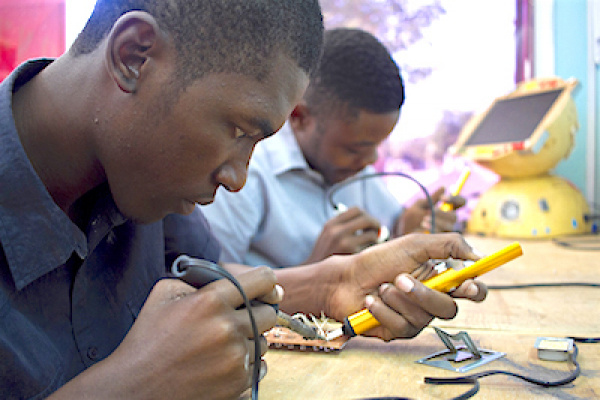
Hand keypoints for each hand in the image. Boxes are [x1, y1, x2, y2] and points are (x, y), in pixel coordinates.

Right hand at [52, 267, 280, 399]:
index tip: (267, 289)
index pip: (264, 279)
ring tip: (220, 347)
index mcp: (210, 301)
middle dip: (256, 314)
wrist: (134, 390)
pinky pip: (260, 367)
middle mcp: (226, 328)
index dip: (268, 283)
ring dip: (249, 342)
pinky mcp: (238, 384)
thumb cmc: (147, 340)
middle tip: (236, 321)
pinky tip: (221, 365)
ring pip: (264, 342)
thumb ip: (199, 279)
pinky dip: (246, 365)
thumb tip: (230, 279)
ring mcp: (235, 358)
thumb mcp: (164, 295)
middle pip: (269, 313)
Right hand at [305, 206, 380, 263]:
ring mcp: (344, 242)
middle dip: (376, 224)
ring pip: (371, 233)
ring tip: (372, 245)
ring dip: (376, 239)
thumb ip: (344, 226)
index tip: (369, 223)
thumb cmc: (327, 256)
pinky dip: (373, 250)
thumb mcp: (328, 237)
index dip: (367, 215)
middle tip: (378, 232)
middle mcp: (336, 231)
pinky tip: (368, 255)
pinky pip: (371, 248)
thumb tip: (371, 221)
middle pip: (366, 218)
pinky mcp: (351, 255)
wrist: (316, 278)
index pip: (356, 210)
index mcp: (331, 224)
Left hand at [325, 233, 486, 340]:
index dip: (476, 291)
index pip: (472, 291)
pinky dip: (383, 309)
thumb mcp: (414, 244)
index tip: (466, 285)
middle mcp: (431, 301)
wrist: (346, 278)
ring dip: (397, 298)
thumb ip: (448, 244)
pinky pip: (401, 326)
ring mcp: (416, 319)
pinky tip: (372, 301)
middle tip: (400, 278)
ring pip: (423, 318)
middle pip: (448, 309)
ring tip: (381, 286)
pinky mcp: (398, 332)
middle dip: (423, 294)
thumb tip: (478, 255)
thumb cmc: (378, 260)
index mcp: (440, 279)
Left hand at [396, 188, 465, 234]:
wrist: (401, 230)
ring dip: (437, 222)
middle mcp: (449, 220)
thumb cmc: (412, 216)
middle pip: (454, 217)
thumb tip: (443, 188)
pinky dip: (433, 230)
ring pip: (449, 227)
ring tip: (423, 220)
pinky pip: (442, 237)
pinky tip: (423, 228)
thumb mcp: (420, 205)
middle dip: (442, 214)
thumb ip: (432, 199)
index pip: (461, 202)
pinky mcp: (440, 241)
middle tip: (431, 211)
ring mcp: (445, 231)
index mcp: (447, 209)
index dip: (455, 200)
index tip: (442, 199)